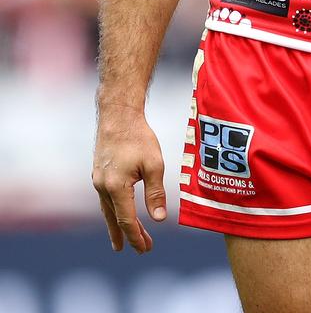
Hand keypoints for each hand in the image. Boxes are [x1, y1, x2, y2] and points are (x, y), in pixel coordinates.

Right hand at [92, 110, 166, 253]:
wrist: (117, 114)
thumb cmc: (138, 137)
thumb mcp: (153, 164)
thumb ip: (155, 193)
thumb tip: (159, 219)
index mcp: (116, 188)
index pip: (127, 221)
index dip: (136, 237)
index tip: (144, 249)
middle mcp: (102, 187)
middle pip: (116, 218)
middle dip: (129, 235)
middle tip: (141, 249)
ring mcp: (98, 179)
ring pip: (108, 210)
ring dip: (117, 225)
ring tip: (121, 241)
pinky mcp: (98, 172)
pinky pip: (105, 199)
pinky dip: (112, 210)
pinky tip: (116, 212)